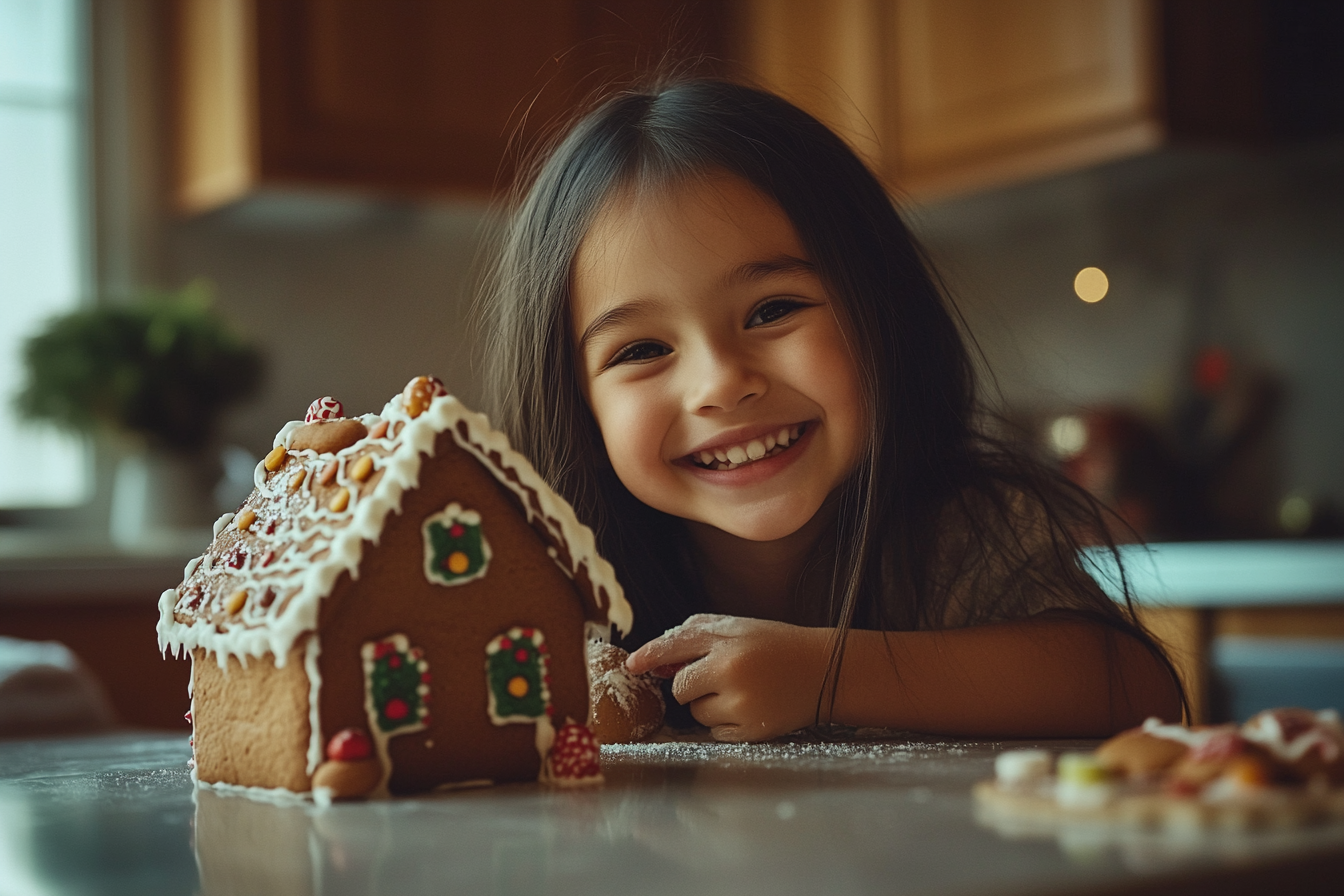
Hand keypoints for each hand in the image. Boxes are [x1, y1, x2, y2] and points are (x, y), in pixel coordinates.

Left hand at [625, 614, 828, 742]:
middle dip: (693, 685)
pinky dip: (725, 723)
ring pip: (695, 713)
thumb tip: (656, 660)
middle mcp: (730, 673)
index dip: (650, 656)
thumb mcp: (738, 627)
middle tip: (722, 675)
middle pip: (681, 688)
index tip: (631, 664)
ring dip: (708, 705)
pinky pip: (714, 732)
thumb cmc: (775, 646)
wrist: (823, 671)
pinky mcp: (750, 731)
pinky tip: (749, 708)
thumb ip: (695, 636)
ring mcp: (740, 705)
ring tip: (742, 691)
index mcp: (727, 642)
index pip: (676, 647)